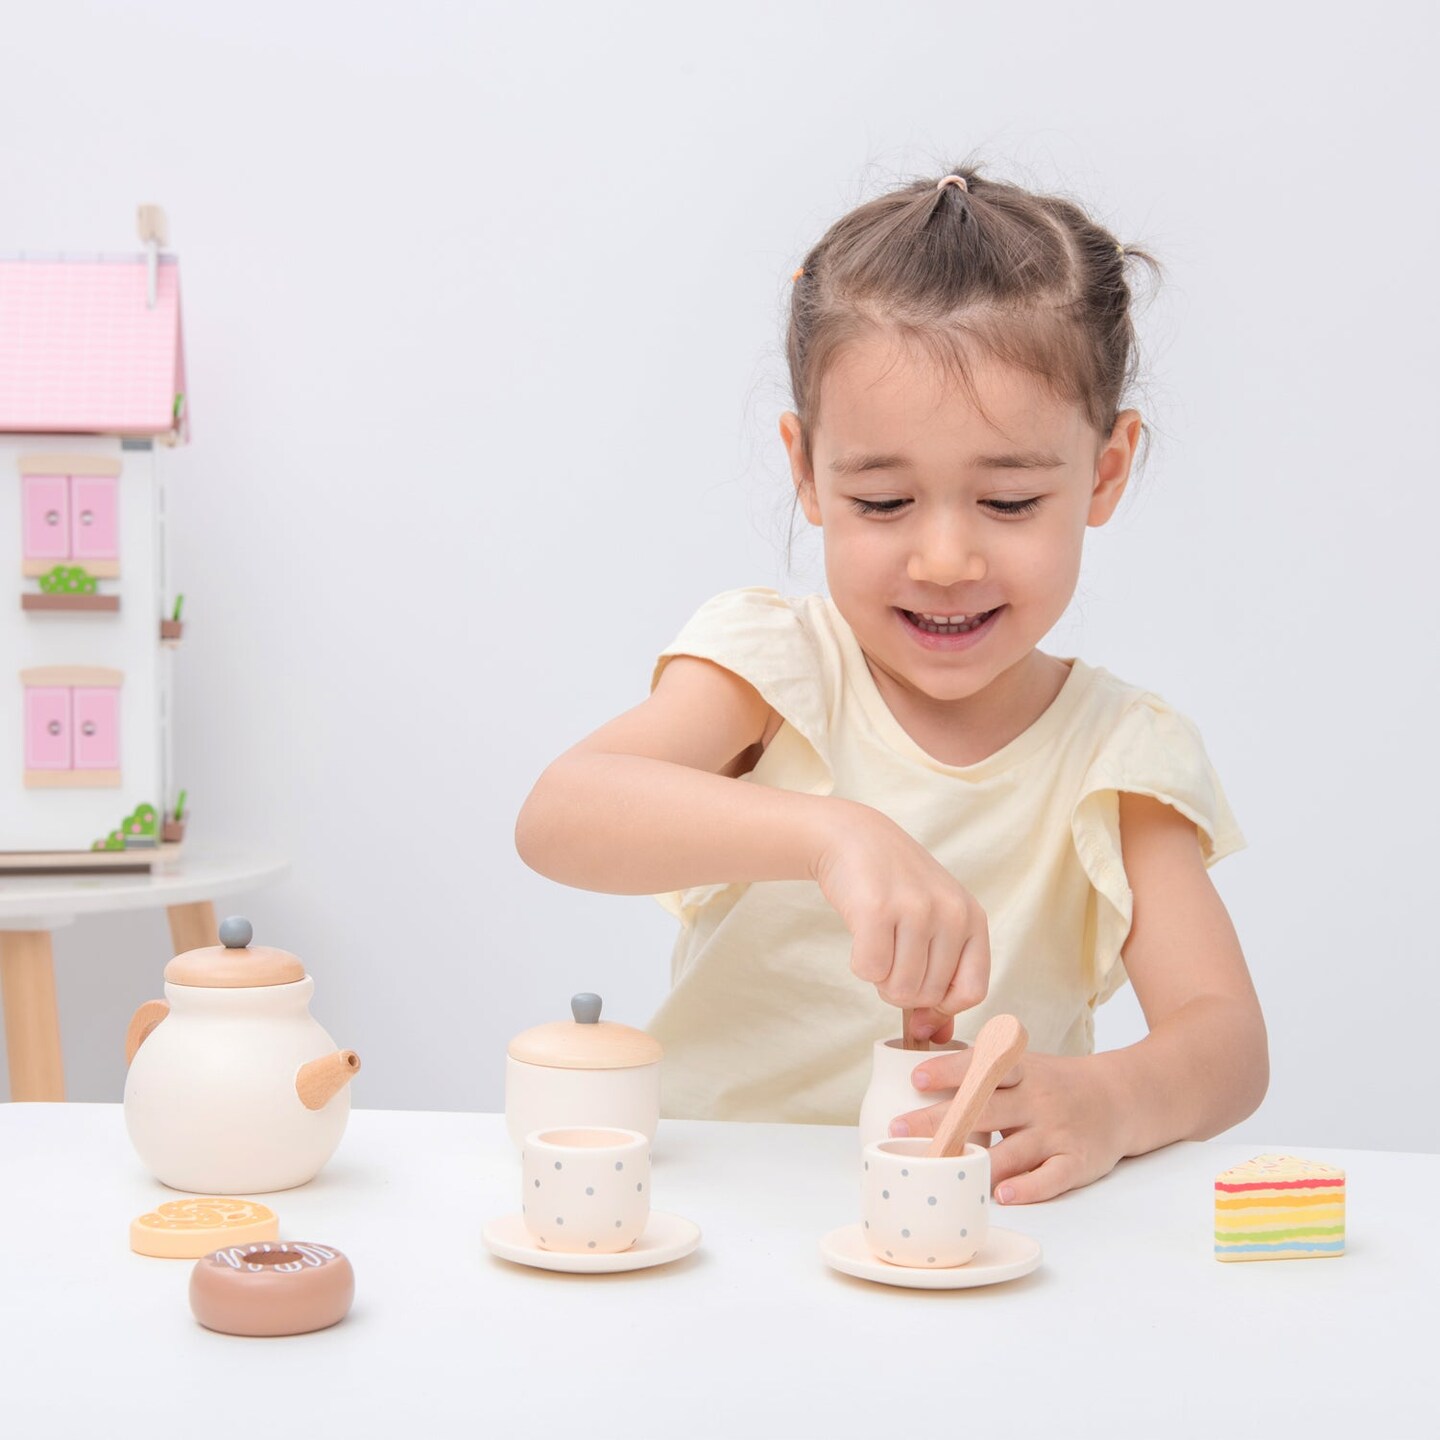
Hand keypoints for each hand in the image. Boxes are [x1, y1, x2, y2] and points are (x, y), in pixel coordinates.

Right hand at [811, 803, 988, 1040]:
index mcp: (973, 919)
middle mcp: (951, 913)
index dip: (942, 1006)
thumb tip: (933, 1038)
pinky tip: (861, 935)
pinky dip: (859, 964)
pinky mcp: (877, 909)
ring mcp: (915, 909)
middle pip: (928, 995)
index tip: (920, 999)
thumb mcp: (933, 925)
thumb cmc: (896, 888)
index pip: (972, 991)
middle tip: (891, 955)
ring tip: (878, 943)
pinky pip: (868, 971)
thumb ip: (941, 981)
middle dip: (901, 989)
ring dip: (880, 978)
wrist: (854, 838)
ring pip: (899, 988)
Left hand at [888, 1049, 1125, 1204]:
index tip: (915, 1079)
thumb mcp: (1023, 1065)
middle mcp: (1038, 1099)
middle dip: (940, 1121)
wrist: (1120, 1098)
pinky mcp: (1076, 1161)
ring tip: (942, 1171)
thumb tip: (920, 1074)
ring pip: (1013, 1150)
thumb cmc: (1055, 1084)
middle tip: (900, 1129)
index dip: (948, 1072)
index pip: (982, 1067)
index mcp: (1022, 1071)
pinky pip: (1050, 1178)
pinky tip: (1002, 1195)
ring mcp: (1057, 1131)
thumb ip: (982, 1070)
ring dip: (977, 1163)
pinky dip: (1027, 1187)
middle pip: (984, 1110)